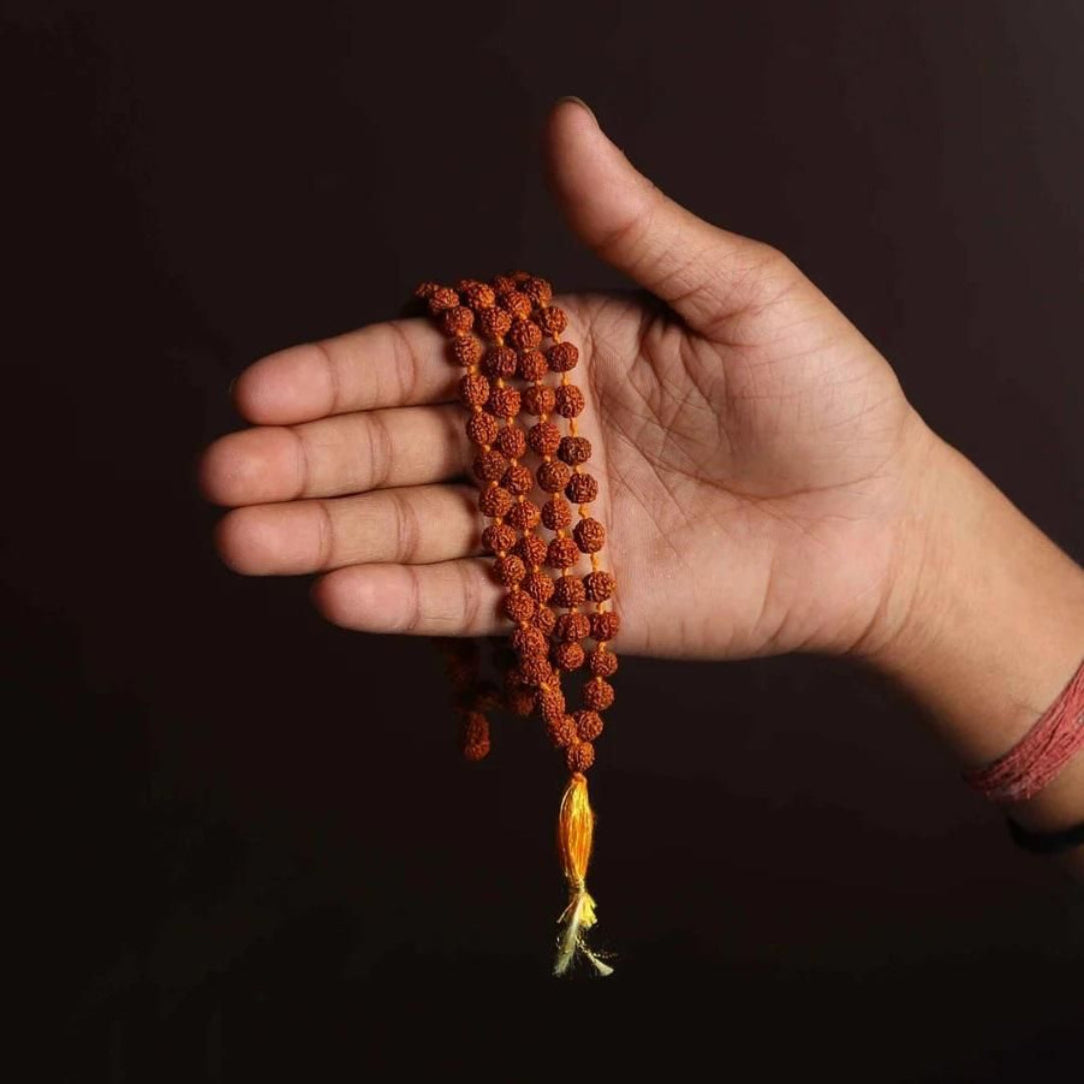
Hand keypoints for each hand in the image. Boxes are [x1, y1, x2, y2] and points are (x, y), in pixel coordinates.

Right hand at [199, 98, 939, 661]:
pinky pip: (479, 600)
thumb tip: (565, 123)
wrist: (877, 521)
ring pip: (418, 528)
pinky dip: (412, 601)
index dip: (342, 375)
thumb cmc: (824, 398)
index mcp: (556, 356)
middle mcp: (534, 439)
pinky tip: (340, 598)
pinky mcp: (572, 600)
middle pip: (398, 448)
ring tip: (244, 544)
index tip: (264, 392)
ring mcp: (546, 524)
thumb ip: (640, 229)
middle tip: (222, 479)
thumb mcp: (741, 296)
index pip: (424, 360)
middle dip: (309, 464)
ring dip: (330, 537)